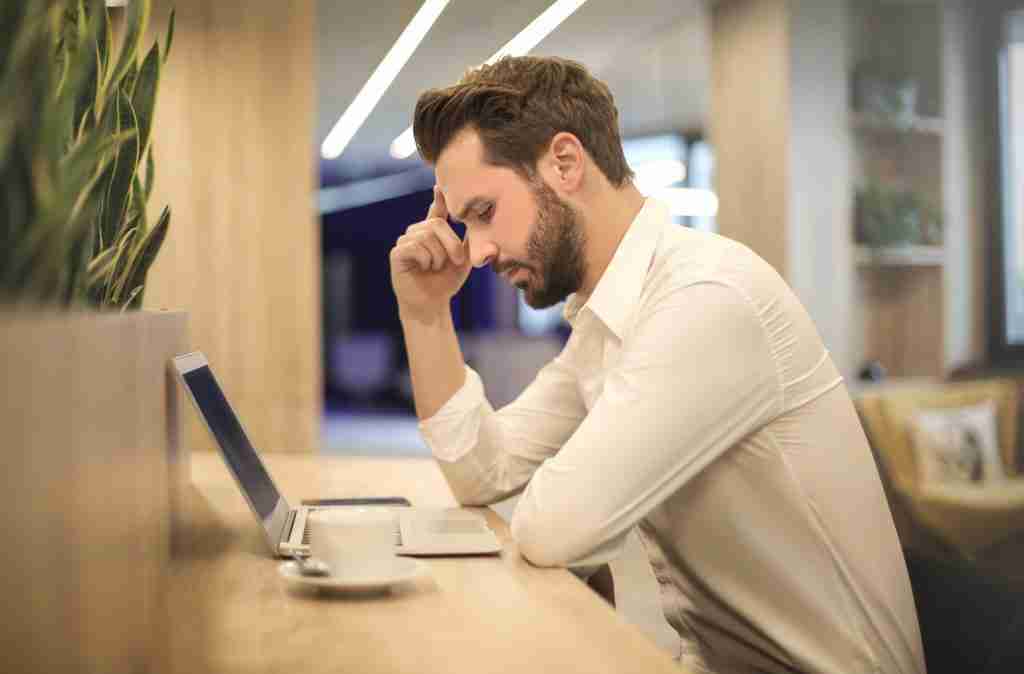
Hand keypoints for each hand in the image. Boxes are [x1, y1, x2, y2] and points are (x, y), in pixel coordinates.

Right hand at [390, 187, 470, 321]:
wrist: (432, 304)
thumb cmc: (447, 282)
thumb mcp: (464, 259)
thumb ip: (469, 241)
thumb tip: (480, 222)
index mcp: (433, 233)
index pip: (436, 210)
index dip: (439, 197)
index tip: (439, 185)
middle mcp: (417, 232)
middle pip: (436, 223)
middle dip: (451, 244)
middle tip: (456, 261)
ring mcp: (405, 241)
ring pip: (426, 236)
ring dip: (438, 256)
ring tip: (435, 267)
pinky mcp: (397, 253)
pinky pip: (414, 247)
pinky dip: (425, 259)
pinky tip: (424, 268)